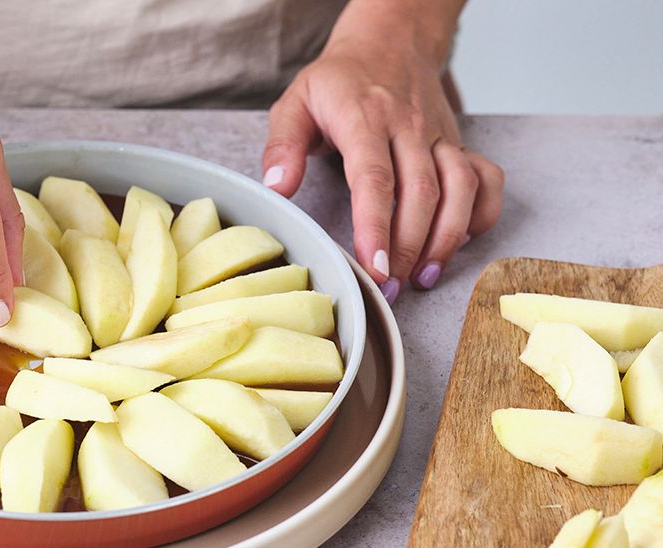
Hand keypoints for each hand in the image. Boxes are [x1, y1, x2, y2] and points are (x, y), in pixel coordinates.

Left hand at [262, 1, 502, 301]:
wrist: (390, 40)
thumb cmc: (338, 81)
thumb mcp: (296, 102)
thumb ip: (282, 145)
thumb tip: (278, 188)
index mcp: (364, 119)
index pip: (374, 178)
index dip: (376, 226)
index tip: (376, 266)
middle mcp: (408, 128)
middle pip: (420, 193)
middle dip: (410, 247)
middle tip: (392, 288)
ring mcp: (438, 136)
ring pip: (459, 189)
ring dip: (447, 239)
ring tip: (424, 278)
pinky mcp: (459, 143)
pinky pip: (487, 179)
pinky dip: (482, 214)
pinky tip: (460, 243)